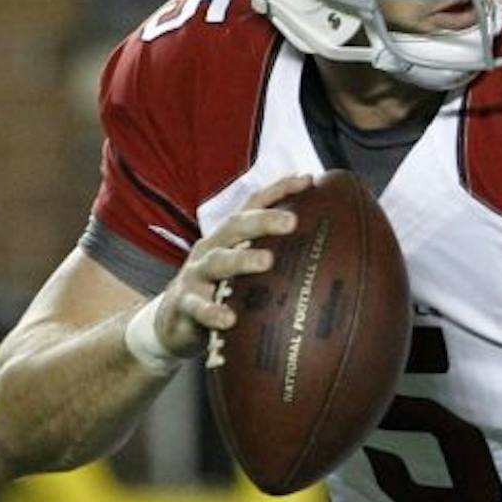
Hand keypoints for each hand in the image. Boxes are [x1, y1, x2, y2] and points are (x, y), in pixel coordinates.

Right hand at [151, 174, 312, 356]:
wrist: (173, 321)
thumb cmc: (219, 290)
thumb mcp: (243, 269)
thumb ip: (274, 257)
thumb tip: (327, 253)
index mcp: (228, 237)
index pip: (252, 206)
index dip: (278, 191)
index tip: (307, 180)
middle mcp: (212, 248)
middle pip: (236, 226)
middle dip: (263, 221)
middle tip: (292, 222)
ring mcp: (196, 275)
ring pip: (218, 261)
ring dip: (242, 259)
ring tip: (266, 261)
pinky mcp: (185, 304)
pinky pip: (198, 307)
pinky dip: (212, 312)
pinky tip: (228, 318)